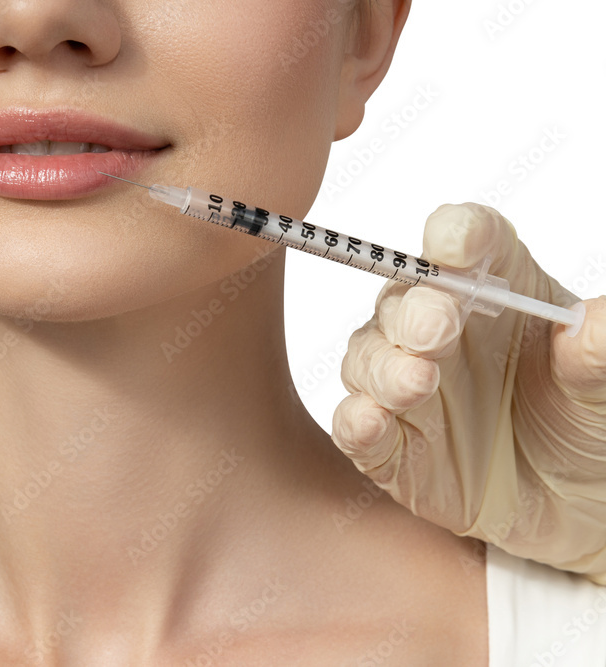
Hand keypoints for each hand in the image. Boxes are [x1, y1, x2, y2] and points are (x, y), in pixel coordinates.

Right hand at [332, 202, 605, 581]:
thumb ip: (599, 353)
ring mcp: (408, 386)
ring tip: (416, 382)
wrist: (582, 508)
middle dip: (413, 312)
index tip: (457, 242)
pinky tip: (370, 421)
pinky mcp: (391, 446)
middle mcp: (441, 329)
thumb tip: (590, 326)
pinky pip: (355, 425)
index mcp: (495, 290)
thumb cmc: (590, 425)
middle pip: (404, 298)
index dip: (455, 235)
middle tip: (436, 329)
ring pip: (369, 358)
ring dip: (385, 368)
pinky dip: (356, 421)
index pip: (464, 241)